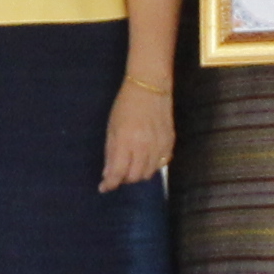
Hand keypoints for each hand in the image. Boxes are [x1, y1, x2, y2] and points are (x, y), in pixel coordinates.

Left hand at [98, 78, 175, 192]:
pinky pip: (162, 163)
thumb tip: (108, 175)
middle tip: (118, 171)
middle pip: (135, 176)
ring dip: (138, 173)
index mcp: (126, 141)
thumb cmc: (125, 105)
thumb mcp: (112, 128)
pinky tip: (146, 157)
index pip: (119, 172)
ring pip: (149, 173)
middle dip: (124, 178)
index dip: (110, 183)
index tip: (104, 187)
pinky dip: (152, 165)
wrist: (150, 86)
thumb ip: (111, 153)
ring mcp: (159, 145)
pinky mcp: (170, 142)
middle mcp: (144, 146)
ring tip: (131, 163)